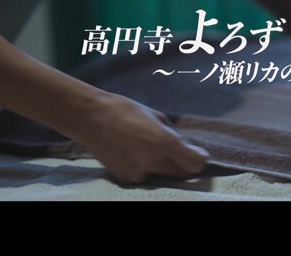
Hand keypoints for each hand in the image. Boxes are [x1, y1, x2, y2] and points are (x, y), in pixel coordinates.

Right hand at [77, 94, 209, 183]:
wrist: (91, 119)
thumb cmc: (126, 111)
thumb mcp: (157, 117)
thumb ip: (174, 136)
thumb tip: (188, 149)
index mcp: (164, 142)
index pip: (195, 164)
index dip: (199, 159)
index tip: (198, 154)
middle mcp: (153, 161)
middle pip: (182, 174)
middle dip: (184, 164)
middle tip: (179, 152)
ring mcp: (138, 173)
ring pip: (164, 176)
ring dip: (164, 166)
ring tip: (149, 148)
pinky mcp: (126, 179)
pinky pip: (147, 177)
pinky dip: (147, 168)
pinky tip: (135, 153)